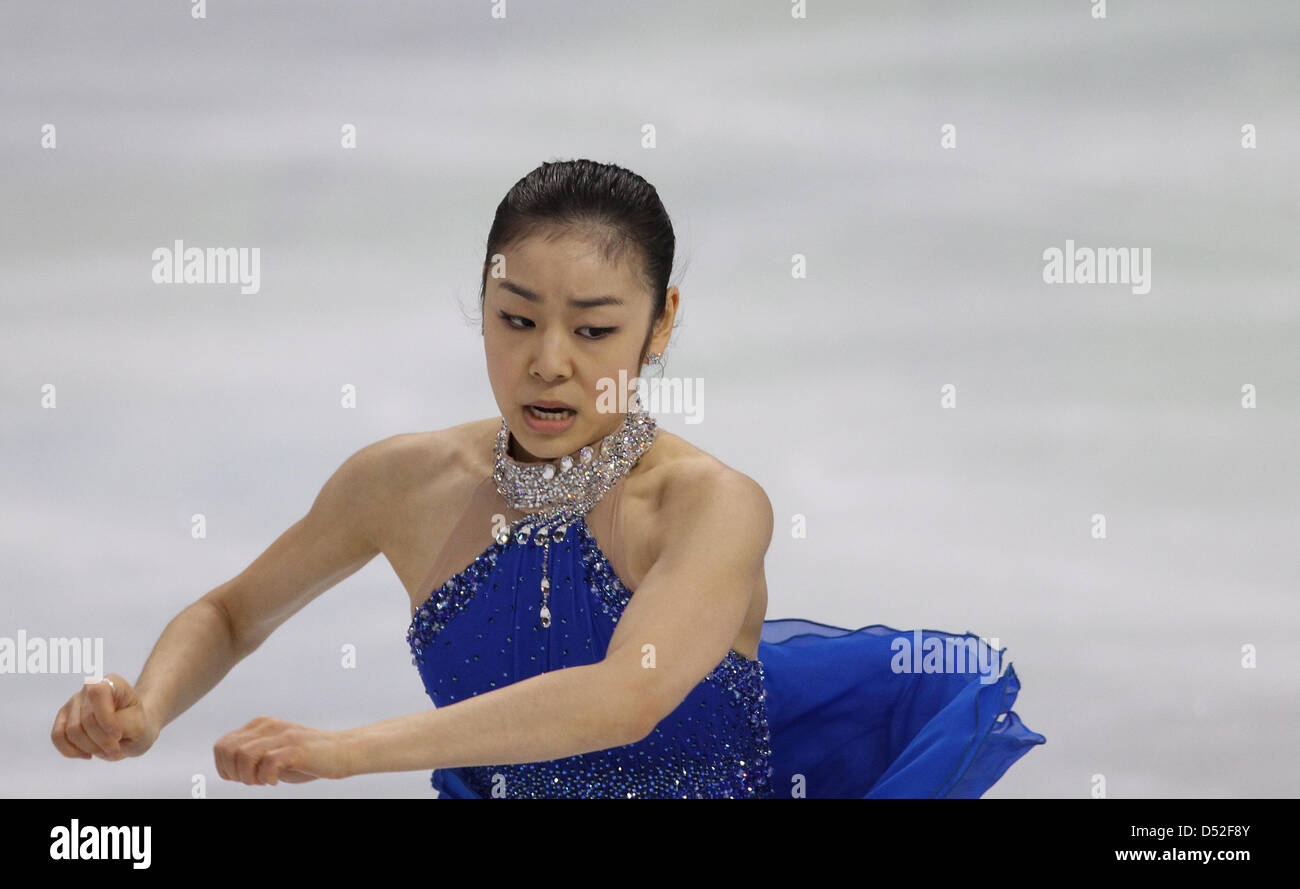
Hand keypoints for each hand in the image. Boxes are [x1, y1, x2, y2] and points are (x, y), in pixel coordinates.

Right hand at [51, 673, 160, 760]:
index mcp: (111, 682)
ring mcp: (73, 702)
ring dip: (90, 748)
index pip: (98, 693)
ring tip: (106, 752)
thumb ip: (121, 723)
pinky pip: (57, 736)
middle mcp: (88, 688)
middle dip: (101, 741)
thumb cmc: (136, 726)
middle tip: (116, 750)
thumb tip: (95, 725)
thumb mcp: (139, 726)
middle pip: (86, 719)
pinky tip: (88, 754)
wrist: (130, 730)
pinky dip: (71, 751)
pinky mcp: (63, 717)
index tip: (118, 735)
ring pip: (72, 731)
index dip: (105, 718)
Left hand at [213, 716, 354, 784]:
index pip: (222, 746)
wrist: (343, 751)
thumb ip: (252, 755)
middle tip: (253, 780)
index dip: (224, 768)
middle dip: (233, 773)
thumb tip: (228, 769)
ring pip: (243, 755)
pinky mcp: (297, 748)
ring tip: (264, 781)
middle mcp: (269, 726)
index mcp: (260, 725)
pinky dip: (266, 777)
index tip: (242, 778)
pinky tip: (276, 781)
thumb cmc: (308, 757)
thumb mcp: (274, 752)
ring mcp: (283, 736)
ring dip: (248, 777)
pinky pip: (268, 763)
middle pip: (228, 749)